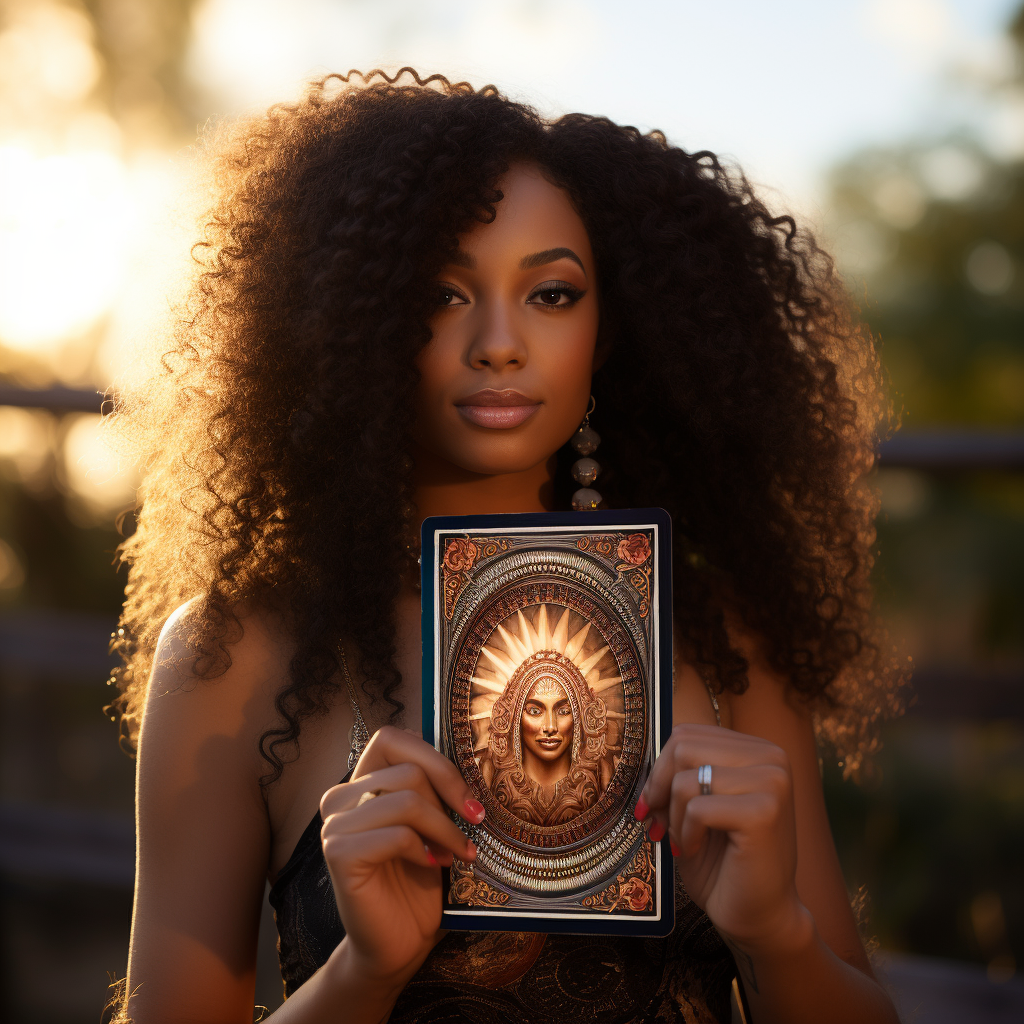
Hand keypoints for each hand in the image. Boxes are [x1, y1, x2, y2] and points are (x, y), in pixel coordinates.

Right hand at [319, 726, 484, 985]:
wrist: (398, 942)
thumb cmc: (418, 879)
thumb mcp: (431, 824)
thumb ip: (433, 789)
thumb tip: (469, 757)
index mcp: (361, 782)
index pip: (391, 738)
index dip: (434, 759)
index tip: (467, 797)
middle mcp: (340, 798)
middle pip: (408, 770)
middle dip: (449, 799)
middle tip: (470, 828)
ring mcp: (335, 825)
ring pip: (406, 800)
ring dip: (444, 829)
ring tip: (456, 852)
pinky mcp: (338, 854)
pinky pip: (396, 834)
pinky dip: (423, 850)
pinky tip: (431, 865)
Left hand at [637, 723, 806, 951]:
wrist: (758, 916)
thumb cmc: (724, 861)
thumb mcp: (698, 805)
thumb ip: (681, 772)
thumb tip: (641, 754)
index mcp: (758, 749)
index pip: (688, 734)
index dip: (660, 768)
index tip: (651, 802)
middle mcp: (772, 758)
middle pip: (683, 748)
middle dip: (661, 789)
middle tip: (660, 823)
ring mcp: (772, 783)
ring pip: (686, 779)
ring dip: (674, 817)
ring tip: (685, 841)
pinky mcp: (764, 813)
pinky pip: (697, 808)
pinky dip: (686, 833)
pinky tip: (696, 850)